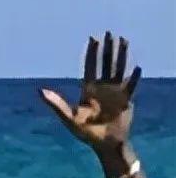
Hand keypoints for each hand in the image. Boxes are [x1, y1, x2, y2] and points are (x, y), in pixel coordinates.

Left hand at [40, 32, 140, 152]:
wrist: (104, 145)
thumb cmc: (85, 134)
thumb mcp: (69, 119)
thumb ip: (56, 105)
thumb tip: (40, 91)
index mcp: (88, 90)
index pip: (90, 67)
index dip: (91, 53)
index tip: (93, 38)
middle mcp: (102, 88)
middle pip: (105, 64)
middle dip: (107, 49)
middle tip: (109, 33)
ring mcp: (115, 92)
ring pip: (119, 69)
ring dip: (121, 56)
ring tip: (124, 41)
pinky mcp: (126, 99)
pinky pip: (132, 86)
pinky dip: (134, 78)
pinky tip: (137, 69)